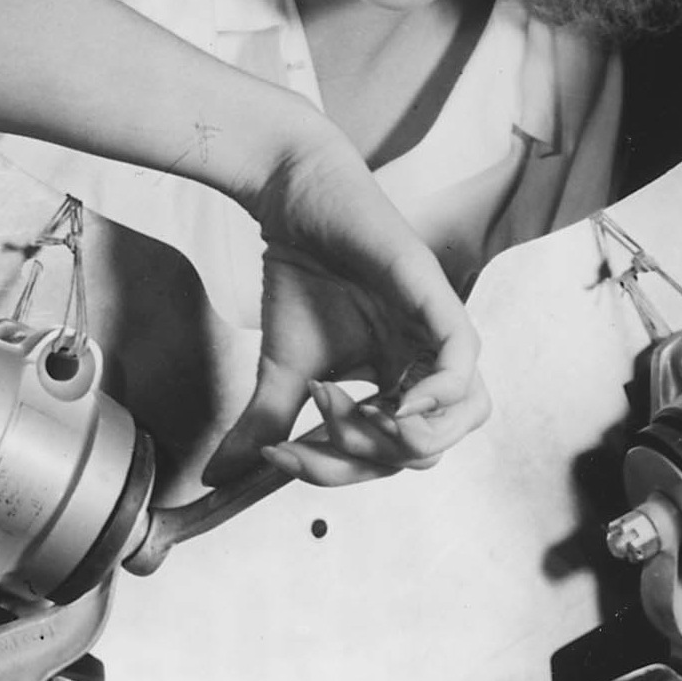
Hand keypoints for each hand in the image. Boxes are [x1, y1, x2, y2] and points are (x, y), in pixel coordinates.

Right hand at [204, 124, 488, 487]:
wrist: (295, 203)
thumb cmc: (302, 278)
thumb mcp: (283, 369)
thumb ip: (265, 425)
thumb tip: (217, 476)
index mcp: (401, 385)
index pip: (392, 457)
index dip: (339, 470)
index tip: (281, 454)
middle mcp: (427, 364)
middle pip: (431, 448)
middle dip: (366, 457)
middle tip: (313, 429)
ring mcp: (438, 331)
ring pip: (462, 414)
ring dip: (401, 435)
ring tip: (344, 411)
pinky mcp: (437, 296)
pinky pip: (464, 359)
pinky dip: (440, 391)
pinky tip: (395, 402)